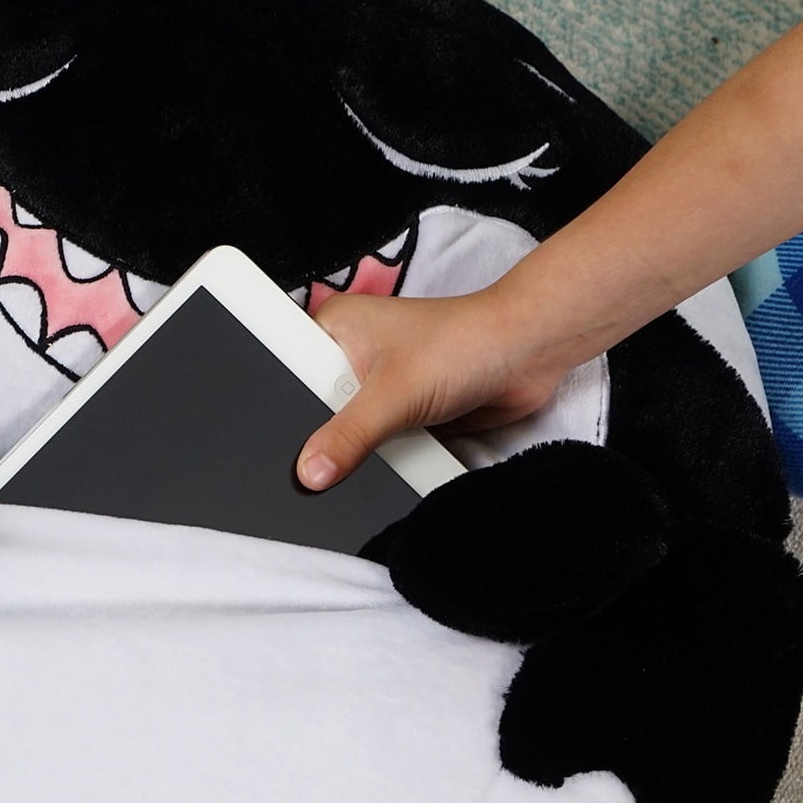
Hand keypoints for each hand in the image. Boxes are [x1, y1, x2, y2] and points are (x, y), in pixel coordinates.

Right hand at [295, 284, 593, 489]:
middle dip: (324, 436)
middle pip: (313, 409)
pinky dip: (383, 458)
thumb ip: (347, 437)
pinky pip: (377, 445)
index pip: (285, 369)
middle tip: (321, 458)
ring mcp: (377, 386)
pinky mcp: (402, 413)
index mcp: (335, 329)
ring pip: (346, 432)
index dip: (278, 406)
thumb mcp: (394, 394)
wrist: (528, 355)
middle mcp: (352, 355)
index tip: (274, 442)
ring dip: (358, 450)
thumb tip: (309, 473)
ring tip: (362, 457)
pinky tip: (385, 464)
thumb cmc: (465, 343)